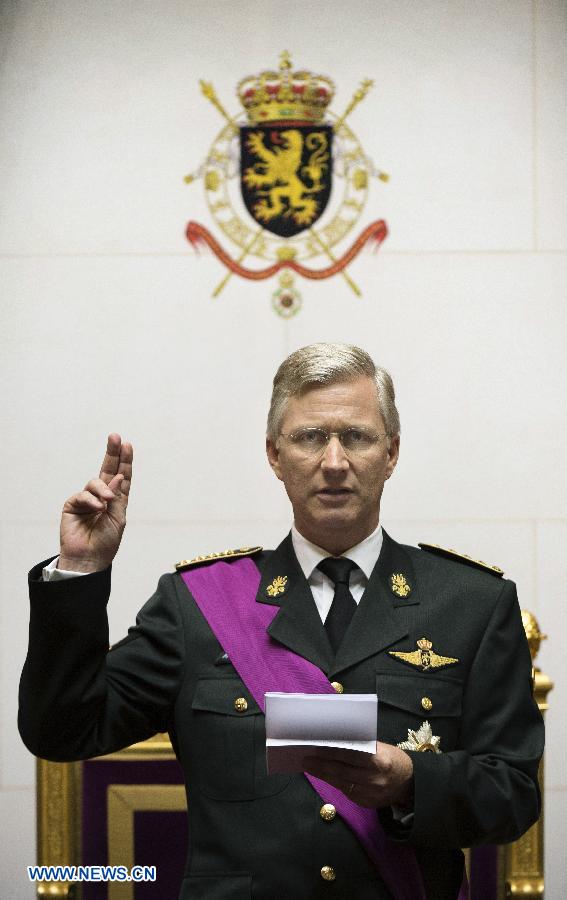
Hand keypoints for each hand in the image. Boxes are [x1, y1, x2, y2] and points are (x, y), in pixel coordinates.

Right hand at [58, 434, 132, 572]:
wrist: (88, 559)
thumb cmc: (105, 542)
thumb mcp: (118, 518)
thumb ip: (118, 497)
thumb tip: (117, 476)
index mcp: (116, 499)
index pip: (122, 476)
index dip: (125, 461)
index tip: (127, 445)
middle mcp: (102, 496)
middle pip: (107, 470)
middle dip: (112, 453)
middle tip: (115, 437)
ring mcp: (87, 499)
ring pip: (95, 482)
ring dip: (103, 488)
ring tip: (107, 501)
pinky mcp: (73, 505)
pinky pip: (83, 495)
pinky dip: (92, 500)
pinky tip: (97, 508)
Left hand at [303, 742, 413, 808]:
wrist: (410, 783)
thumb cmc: (393, 759)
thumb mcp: (381, 748)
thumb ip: (361, 747)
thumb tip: (335, 742)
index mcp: (379, 761)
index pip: (350, 756)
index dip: (332, 752)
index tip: (316, 748)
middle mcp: (374, 779)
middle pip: (342, 771)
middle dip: (321, 765)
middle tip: (306, 759)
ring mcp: (370, 794)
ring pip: (341, 783)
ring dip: (323, 775)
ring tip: (310, 767)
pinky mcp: (367, 803)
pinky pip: (347, 792)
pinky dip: (335, 783)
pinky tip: (325, 776)